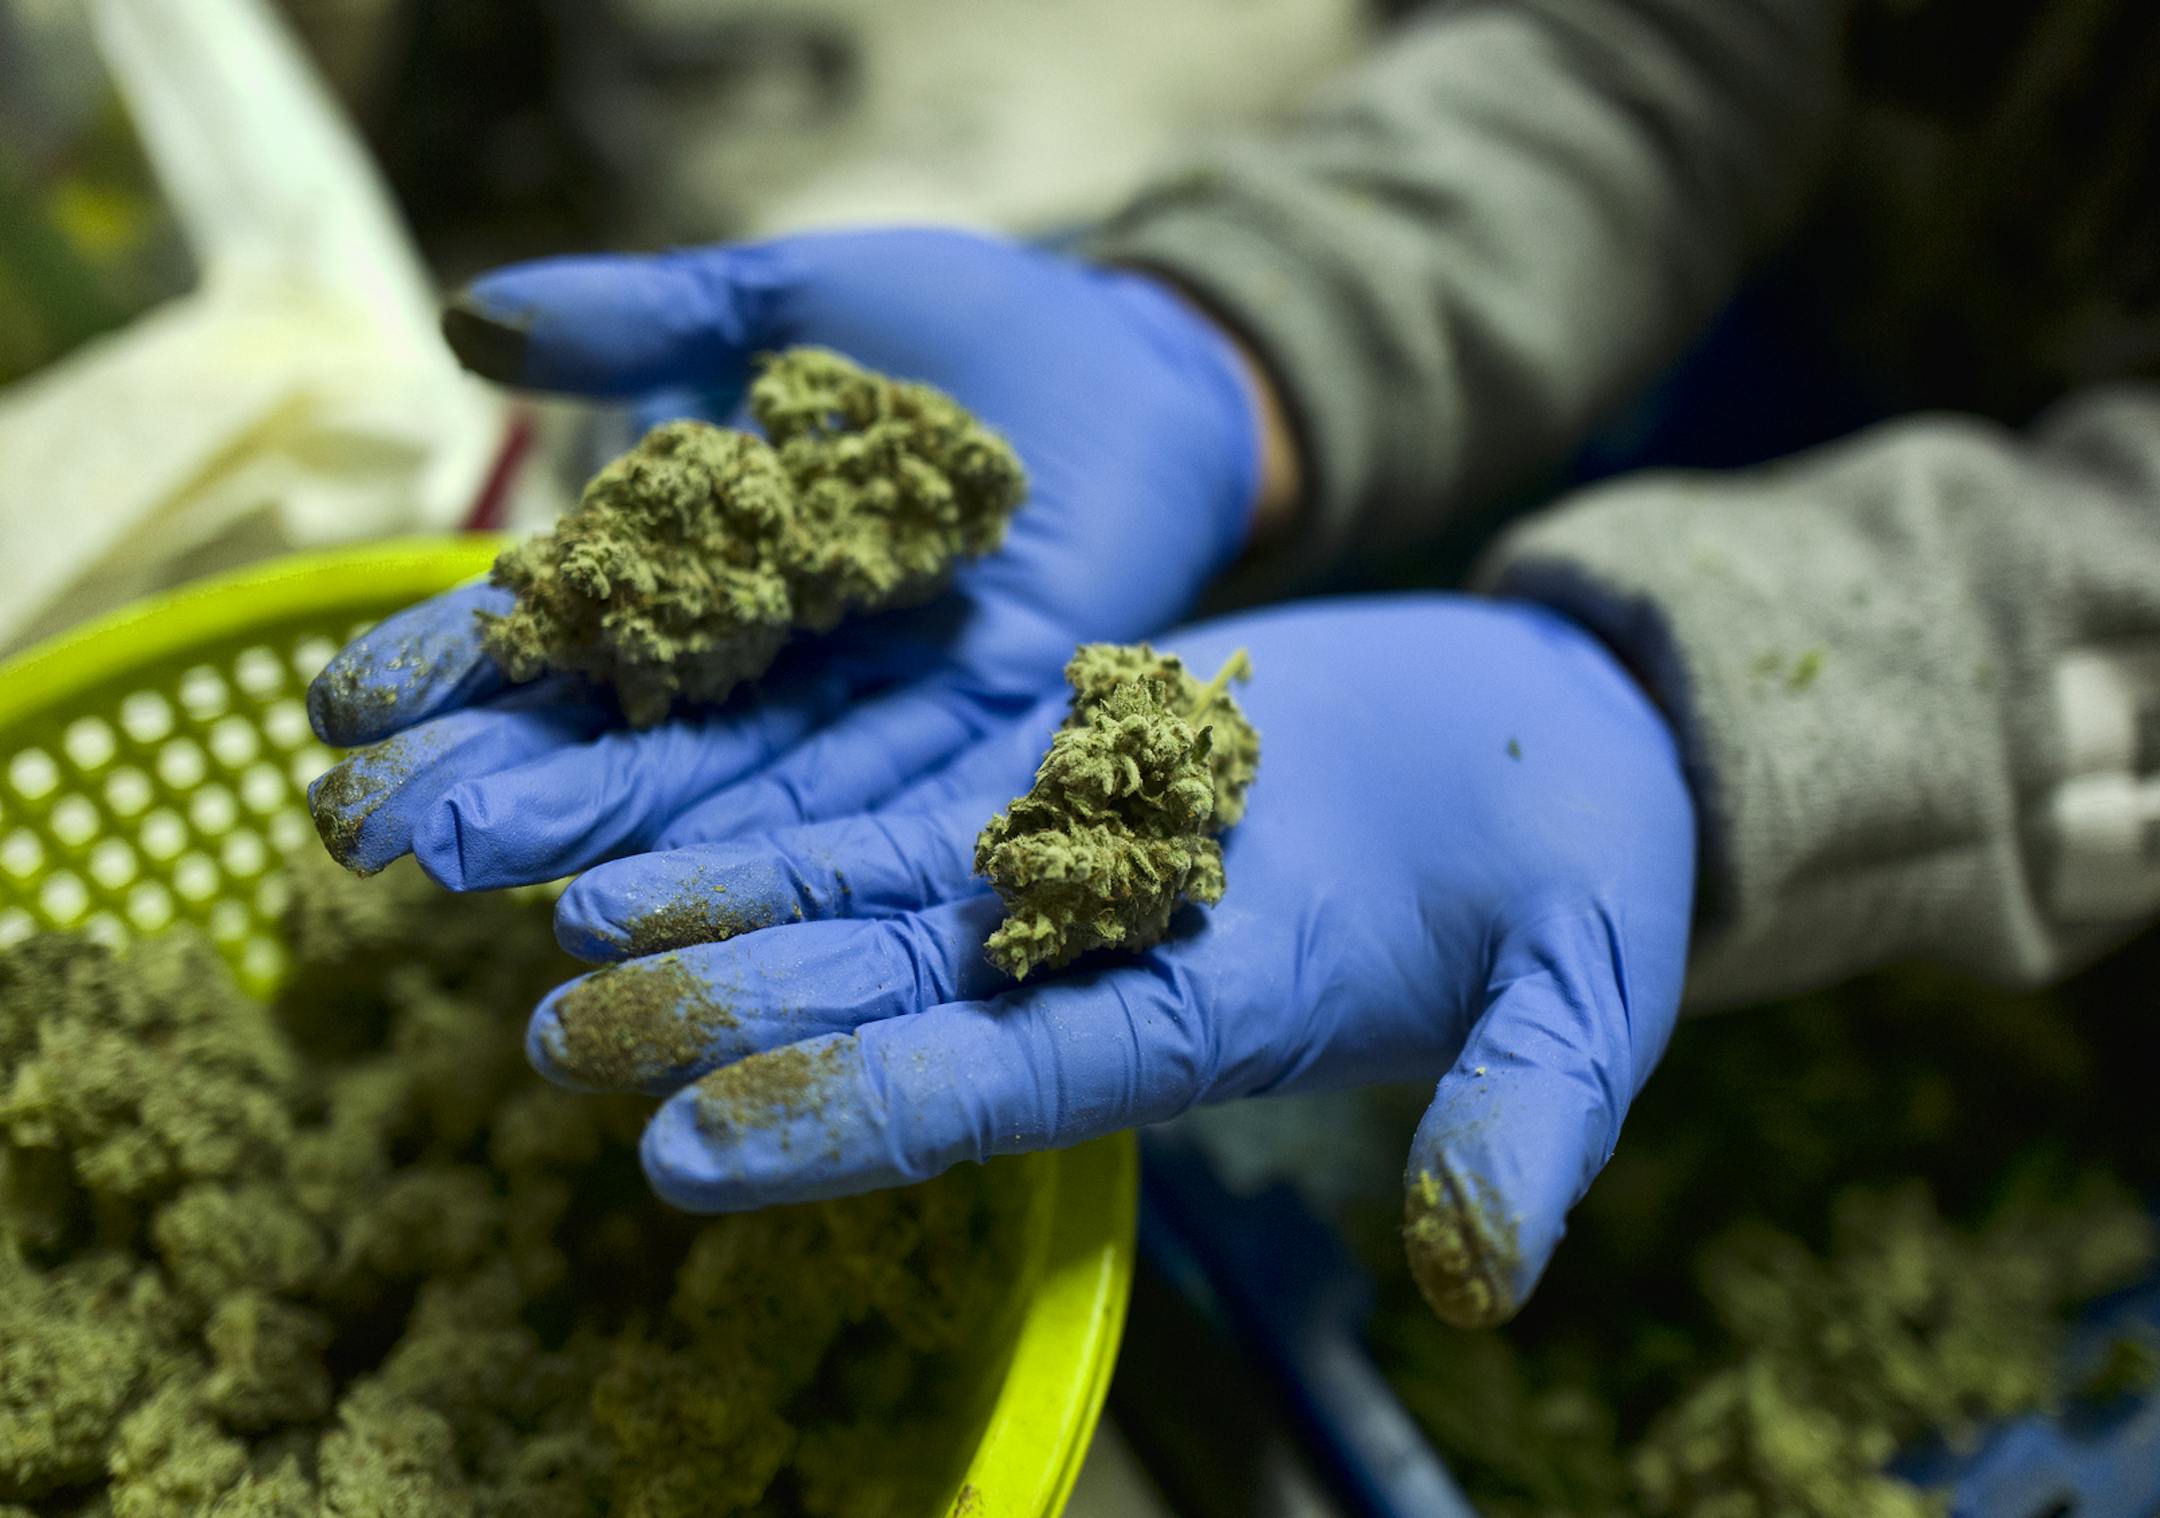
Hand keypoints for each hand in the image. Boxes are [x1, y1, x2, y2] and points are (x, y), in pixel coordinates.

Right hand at [306, 228, 1269, 884]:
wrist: (1147, 370)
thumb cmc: (974, 328)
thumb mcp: (798, 303)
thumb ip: (653, 324)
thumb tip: (468, 322)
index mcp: (717, 559)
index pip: (564, 623)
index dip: (454, 665)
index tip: (338, 707)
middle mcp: (775, 662)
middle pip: (617, 730)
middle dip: (492, 775)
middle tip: (356, 828)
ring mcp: (867, 715)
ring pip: (713, 787)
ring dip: (588, 830)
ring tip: (459, 859)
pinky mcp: (971, 748)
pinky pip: (857, 808)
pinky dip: (752, 850)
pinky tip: (646, 888)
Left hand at [527, 596, 1696, 1326]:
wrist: (1561, 732)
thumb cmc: (1592, 868)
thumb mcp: (1590, 992)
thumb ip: (1530, 1119)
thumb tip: (1482, 1281)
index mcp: (1214, 1025)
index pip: (1007, 1092)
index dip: (853, 1119)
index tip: (692, 1154)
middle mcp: (1114, 965)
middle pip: (894, 1004)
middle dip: (732, 1028)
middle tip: (556, 1049)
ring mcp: (1077, 864)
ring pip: (870, 903)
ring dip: (722, 921)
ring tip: (564, 936)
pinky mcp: (1069, 762)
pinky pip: (906, 795)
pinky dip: (791, 817)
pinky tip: (666, 819)